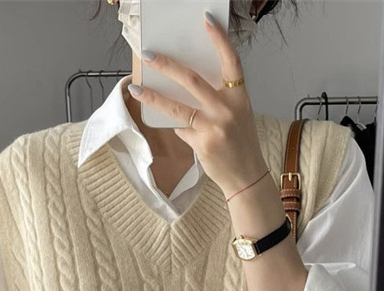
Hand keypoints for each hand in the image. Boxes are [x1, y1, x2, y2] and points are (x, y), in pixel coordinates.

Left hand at [130, 12, 268, 197]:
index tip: (206, 22)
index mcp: (239, 96)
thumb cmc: (241, 144)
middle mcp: (227, 109)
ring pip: (177, 107)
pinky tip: (177, 128)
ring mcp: (214, 126)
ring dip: (153, 97)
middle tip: (148, 55)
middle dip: (166, 66)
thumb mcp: (237, 115)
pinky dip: (176, 127)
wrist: (247, 176)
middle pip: (192, 80)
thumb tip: (185, 90)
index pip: (231, 61)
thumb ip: (217, 100)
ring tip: (136, 89)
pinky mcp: (202, 143)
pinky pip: (180, 129)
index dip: (219, 40)